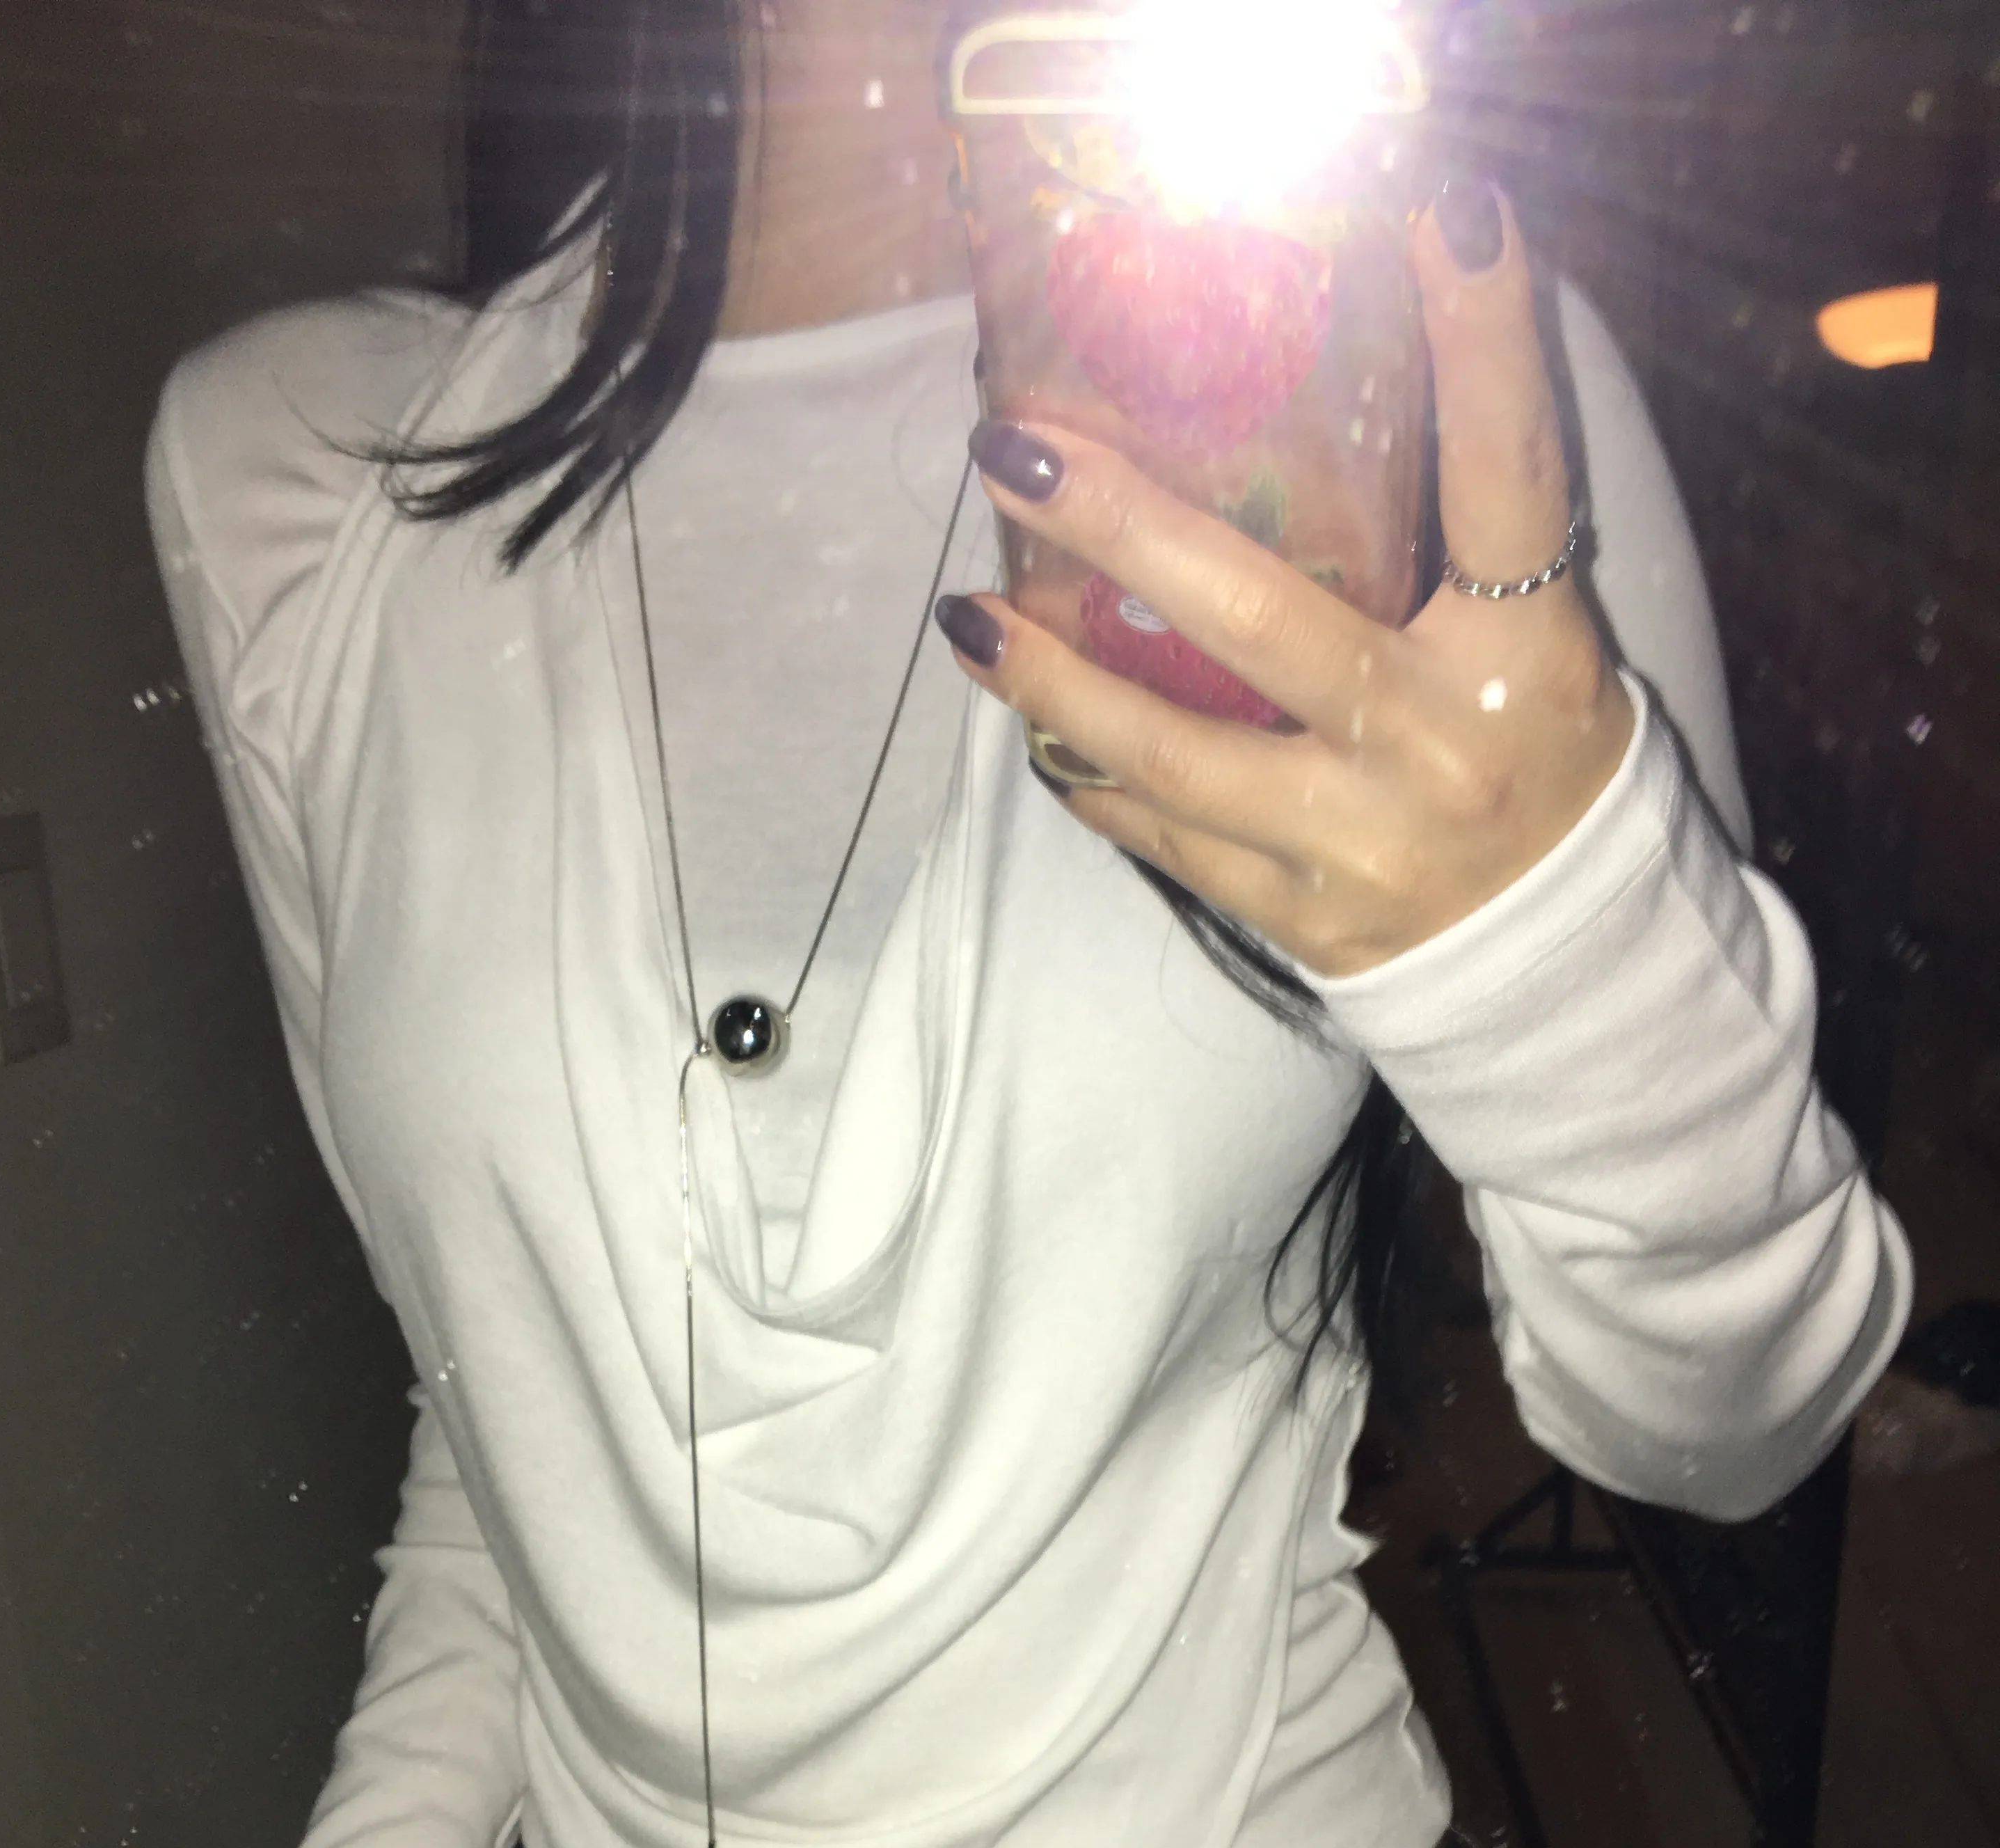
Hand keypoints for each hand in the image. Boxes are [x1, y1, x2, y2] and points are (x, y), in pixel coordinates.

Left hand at [939, 180, 1635, 980]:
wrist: (1565, 963)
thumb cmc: (1536, 756)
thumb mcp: (1536, 642)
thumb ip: (1459, 540)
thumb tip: (1339, 382)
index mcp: (1523, 650)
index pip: (1509, 469)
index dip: (1487, 334)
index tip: (1452, 198)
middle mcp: (1435, 744)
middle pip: (1264, 619)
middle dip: (1125, 526)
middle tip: (1016, 448)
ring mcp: (1358, 842)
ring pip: (1176, 753)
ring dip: (1054, 684)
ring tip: (967, 620)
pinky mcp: (1301, 917)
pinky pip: (1170, 836)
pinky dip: (1093, 780)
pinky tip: (1031, 734)